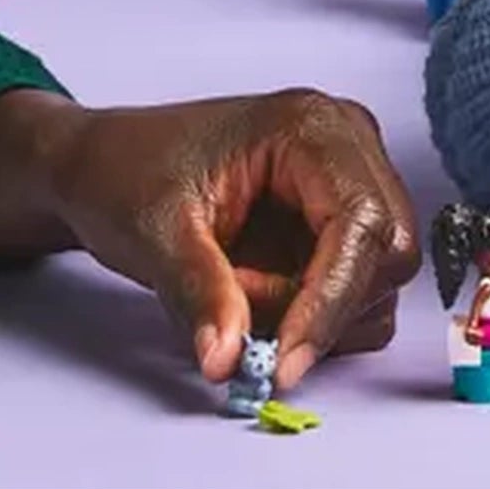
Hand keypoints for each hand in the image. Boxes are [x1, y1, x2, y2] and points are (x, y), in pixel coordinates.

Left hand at [0, 88, 420, 389]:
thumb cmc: (125, 173)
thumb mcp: (156, 232)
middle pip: (385, 255)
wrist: (104, 166)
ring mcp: (348, 183)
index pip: (360, 223)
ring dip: (307, 314)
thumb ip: (200, 294)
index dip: (330, 301)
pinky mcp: (337, 223)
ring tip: (231, 292)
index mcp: (309, 127)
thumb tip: (229, 360)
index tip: (284, 361)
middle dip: (319, 308)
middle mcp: (346, 146)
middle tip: (243, 322)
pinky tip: (250, 293)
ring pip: (374, 284)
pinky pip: (354, 293)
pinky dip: (308, 315)